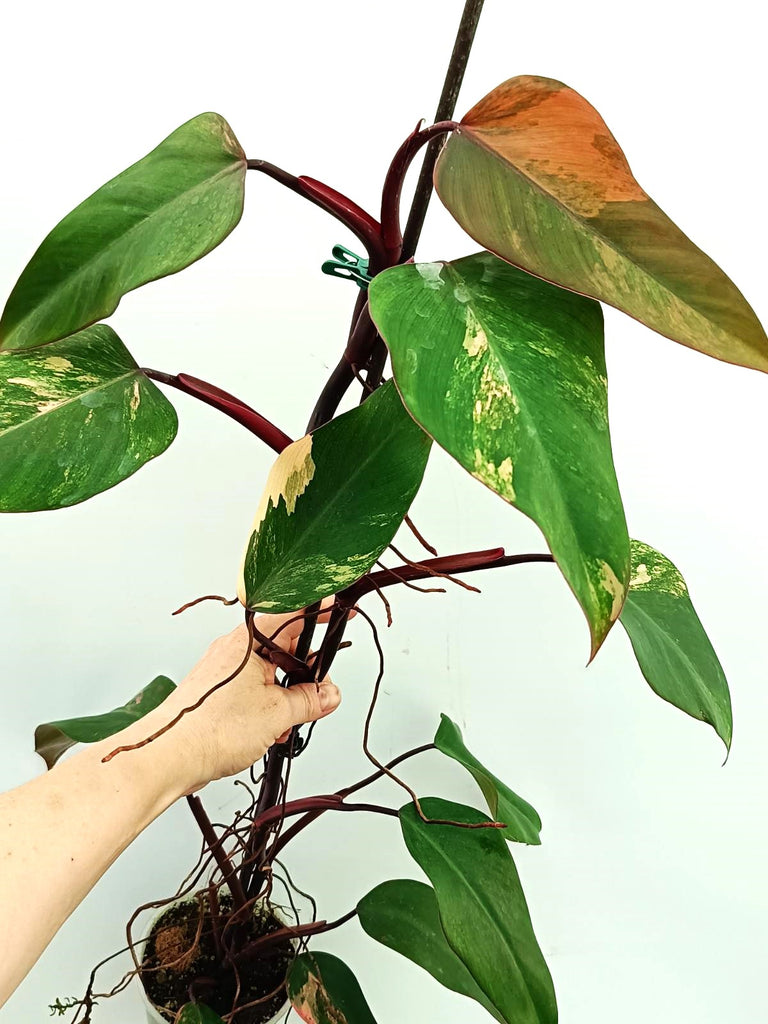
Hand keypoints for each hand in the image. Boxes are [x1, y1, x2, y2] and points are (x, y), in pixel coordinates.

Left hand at [153, 604, 341, 792]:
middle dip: (304, 668)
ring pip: (268, 671)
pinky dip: (268, 704)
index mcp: (248, 641)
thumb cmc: (208, 728)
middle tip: (320, 688)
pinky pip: (252, 689)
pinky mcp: (217, 692)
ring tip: (292, 717)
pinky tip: (272, 728)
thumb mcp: (277, 713)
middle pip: (282, 646)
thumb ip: (309, 701)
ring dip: (286, 692)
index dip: (315, 611)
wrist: (171, 755)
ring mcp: (224, 671)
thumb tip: (328, 694)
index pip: (289, 613)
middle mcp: (234, 650)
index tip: (334, 612)